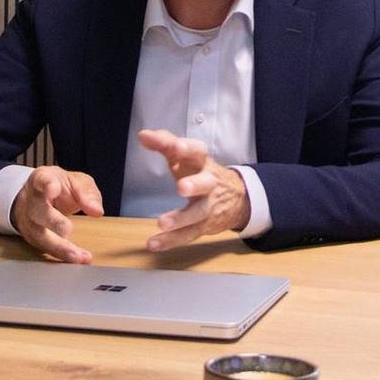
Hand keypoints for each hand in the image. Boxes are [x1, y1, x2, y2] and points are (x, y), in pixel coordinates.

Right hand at [10, 165, 104, 263]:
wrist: (36, 196)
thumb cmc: (58, 187)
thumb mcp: (75, 181)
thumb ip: (87, 193)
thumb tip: (97, 211)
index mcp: (42, 180)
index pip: (42, 181)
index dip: (47, 185)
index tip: (52, 188)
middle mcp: (32, 201)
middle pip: (38, 211)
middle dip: (53, 221)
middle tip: (67, 229)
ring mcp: (30, 221)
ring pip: (41, 236)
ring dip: (60, 247)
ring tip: (77, 255)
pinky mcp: (33, 237)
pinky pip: (47, 249)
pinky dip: (63, 255)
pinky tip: (78, 258)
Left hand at [137, 127, 249, 250]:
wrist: (237, 197)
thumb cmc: (201, 171)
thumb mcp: (186, 155)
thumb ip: (164, 143)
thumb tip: (143, 135)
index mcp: (203, 162)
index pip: (198, 151)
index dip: (188, 148)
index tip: (177, 146)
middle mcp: (209, 183)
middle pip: (205, 184)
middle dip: (195, 185)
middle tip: (181, 187)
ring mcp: (208, 207)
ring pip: (197, 214)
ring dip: (180, 219)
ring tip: (162, 222)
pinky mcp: (203, 226)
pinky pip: (188, 234)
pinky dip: (171, 241)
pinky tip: (153, 243)